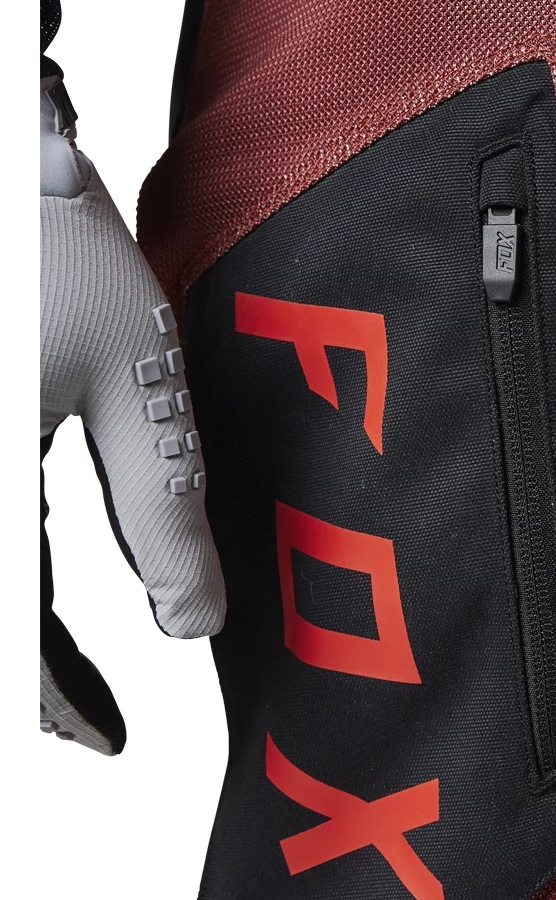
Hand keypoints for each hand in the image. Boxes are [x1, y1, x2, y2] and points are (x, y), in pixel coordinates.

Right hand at [40, 75, 225, 752]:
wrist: (10, 161)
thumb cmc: (58, 250)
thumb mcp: (137, 384)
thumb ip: (166, 509)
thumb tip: (194, 622)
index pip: (10, 641)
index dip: (57, 704)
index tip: (110, 739)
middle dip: (27, 672)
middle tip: (86, 707)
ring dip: (16, 620)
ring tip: (60, 659)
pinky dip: (9, 564)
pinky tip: (32, 571)